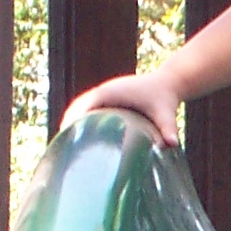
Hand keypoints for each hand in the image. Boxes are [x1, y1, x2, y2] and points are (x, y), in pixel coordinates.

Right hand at [63, 73, 183, 144]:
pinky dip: (78, 120)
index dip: (72, 119)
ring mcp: (103, 94)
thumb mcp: (166, 113)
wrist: (166, 83)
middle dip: (67, 125)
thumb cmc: (165, 98)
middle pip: (76, 107)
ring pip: (79, 108)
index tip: (64, 136)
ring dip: (70, 123)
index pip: (84, 105)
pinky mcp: (106, 99)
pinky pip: (86, 109)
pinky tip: (76, 138)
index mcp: (111, 92)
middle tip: (59, 148)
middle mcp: (104, 91)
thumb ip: (168, 128)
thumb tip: (172, 144)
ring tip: (63, 146)